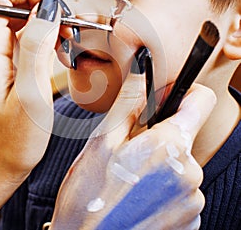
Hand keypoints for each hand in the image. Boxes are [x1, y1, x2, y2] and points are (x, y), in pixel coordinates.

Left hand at [0, 0, 60, 180]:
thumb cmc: (12, 140)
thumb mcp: (30, 94)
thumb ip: (37, 46)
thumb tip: (48, 7)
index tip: (57, 9)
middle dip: (46, 4)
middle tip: (70, 29)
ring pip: (24, 14)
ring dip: (50, 21)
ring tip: (69, 42)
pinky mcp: (10, 60)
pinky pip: (28, 33)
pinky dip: (48, 35)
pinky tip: (61, 52)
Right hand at [50, 73, 215, 229]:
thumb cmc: (88, 196)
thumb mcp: (102, 141)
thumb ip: (129, 102)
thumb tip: (142, 73)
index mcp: (169, 147)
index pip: (201, 101)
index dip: (185, 92)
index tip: (164, 98)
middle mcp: (190, 173)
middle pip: (185, 135)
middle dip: (159, 135)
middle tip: (129, 151)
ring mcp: (192, 200)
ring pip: (181, 163)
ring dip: (160, 164)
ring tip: (130, 179)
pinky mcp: (190, 221)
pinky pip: (182, 189)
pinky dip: (164, 187)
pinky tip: (138, 197)